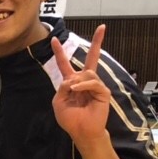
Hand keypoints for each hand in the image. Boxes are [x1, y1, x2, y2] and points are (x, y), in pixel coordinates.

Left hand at [51, 24, 110, 147]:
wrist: (81, 131)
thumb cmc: (70, 119)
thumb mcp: (59, 102)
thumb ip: (62, 88)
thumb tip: (73, 79)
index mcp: (72, 83)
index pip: (65, 64)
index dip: (59, 52)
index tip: (54, 39)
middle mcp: (85, 81)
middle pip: (91, 58)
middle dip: (98, 42)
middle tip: (102, 27)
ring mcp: (95, 85)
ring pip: (86, 73)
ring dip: (77, 82)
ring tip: (74, 93)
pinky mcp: (103, 91)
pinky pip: (92, 82)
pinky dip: (83, 86)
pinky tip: (78, 91)